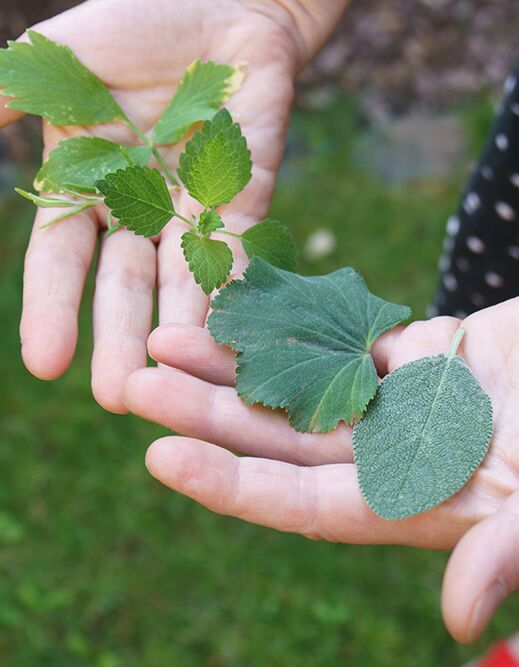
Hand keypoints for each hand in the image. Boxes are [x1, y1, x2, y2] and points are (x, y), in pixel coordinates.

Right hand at [2, 0, 346, 411]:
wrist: (227, 3)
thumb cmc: (141, 20)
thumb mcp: (58, 60)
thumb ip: (7, 101)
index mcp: (88, 186)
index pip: (62, 260)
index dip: (52, 309)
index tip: (46, 363)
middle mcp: (137, 212)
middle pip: (124, 287)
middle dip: (118, 340)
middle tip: (116, 397)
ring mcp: (192, 213)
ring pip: (181, 285)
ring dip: (174, 334)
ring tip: (169, 385)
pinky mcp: (243, 204)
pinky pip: (237, 258)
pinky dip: (230, 298)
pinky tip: (224, 342)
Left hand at [123, 298, 518, 641]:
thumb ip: (506, 550)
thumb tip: (456, 618)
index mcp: (410, 503)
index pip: (302, 503)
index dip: (232, 485)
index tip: (161, 460)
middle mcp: (387, 455)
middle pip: (280, 440)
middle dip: (208, 416)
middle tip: (135, 386)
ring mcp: (394, 400)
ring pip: (296, 384)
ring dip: (232, 365)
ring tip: (164, 340)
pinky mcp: (411, 352)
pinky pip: (338, 335)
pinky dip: (291, 322)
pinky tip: (239, 306)